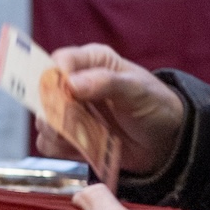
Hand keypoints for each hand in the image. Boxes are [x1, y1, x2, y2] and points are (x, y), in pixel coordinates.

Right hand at [37, 45, 184, 179]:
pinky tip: (81, 148)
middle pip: (44, 93)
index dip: (56, 76)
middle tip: (70, 121)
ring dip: (57, 132)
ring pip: (44, 120)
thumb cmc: (156, 106)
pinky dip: (60, 149)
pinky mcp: (69, 137)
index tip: (66, 93)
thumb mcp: (137, 90)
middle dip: (53, 110)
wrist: (166, 141)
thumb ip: (106, 82)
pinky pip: (48, 144)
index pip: (61, 60)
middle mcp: (75, 84)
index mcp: (92, 61)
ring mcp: (70, 112)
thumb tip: (71, 84)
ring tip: (83, 137)